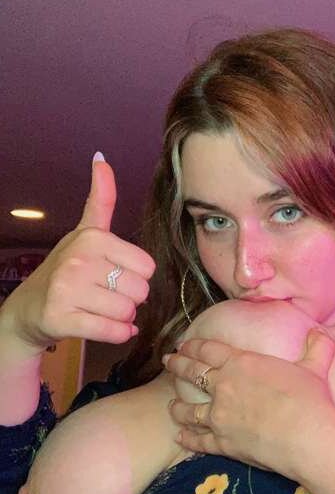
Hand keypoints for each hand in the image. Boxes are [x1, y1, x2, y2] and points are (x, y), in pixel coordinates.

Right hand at [1, 156, 155, 351]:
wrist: (28, 310)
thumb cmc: (64, 270)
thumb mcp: (83, 233)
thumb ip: (100, 200)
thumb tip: (101, 158)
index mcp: (92, 238)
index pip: (147, 266)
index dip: (136, 276)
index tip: (113, 275)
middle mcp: (79, 260)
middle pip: (141, 290)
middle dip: (130, 299)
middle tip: (105, 296)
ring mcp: (67, 290)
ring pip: (128, 313)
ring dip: (122, 318)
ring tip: (100, 310)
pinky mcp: (62, 319)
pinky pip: (114, 332)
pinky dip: (118, 335)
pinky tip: (107, 328)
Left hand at [164, 328, 334, 478]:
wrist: (308, 436)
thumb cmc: (311, 399)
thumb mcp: (315, 367)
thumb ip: (317, 347)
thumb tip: (320, 332)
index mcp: (242, 363)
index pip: (209, 349)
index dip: (194, 345)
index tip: (184, 344)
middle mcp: (224, 387)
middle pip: (192, 373)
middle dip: (177, 365)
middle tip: (167, 361)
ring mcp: (220, 417)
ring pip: (188, 410)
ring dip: (177, 407)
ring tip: (170, 406)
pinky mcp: (223, 443)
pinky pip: (198, 440)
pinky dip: (187, 439)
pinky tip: (179, 437)